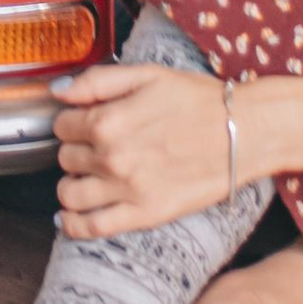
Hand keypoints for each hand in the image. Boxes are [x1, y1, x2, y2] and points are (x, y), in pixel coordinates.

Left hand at [49, 61, 237, 236]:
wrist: (246, 133)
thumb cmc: (199, 100)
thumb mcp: (147, 75)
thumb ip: (96, 81)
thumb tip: (56, 91)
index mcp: (108, 120)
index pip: (61, 126)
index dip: (71, 121)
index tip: (86, 122)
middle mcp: (112, 158)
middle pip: (65, 158)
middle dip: (76, 150)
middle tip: (96, 146)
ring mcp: (127, 190)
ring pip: (69, 194)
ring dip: (71, 184)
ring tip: (87, 177)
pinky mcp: (145, 216)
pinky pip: (92, 228)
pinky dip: (73, 225)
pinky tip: (70, 217)